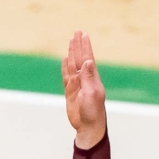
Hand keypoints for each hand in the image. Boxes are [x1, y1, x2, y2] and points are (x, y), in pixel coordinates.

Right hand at [62, 30, 106, 150]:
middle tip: (77, 32)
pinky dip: (65, 67)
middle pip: (79, 58)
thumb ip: (89, 77)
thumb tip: (88, 61)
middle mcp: (85, 79)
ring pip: (72, 65)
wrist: (88, 126)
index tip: (83, 35)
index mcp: (92, 78)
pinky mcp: (70, 92)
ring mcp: (77, 85)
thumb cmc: (93, 111)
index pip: (87, 58)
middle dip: (78, 45)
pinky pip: (66, 76)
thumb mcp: (92, 93)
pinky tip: (65, 59)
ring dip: (72, 52)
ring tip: (71, 41)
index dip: (85, 46)